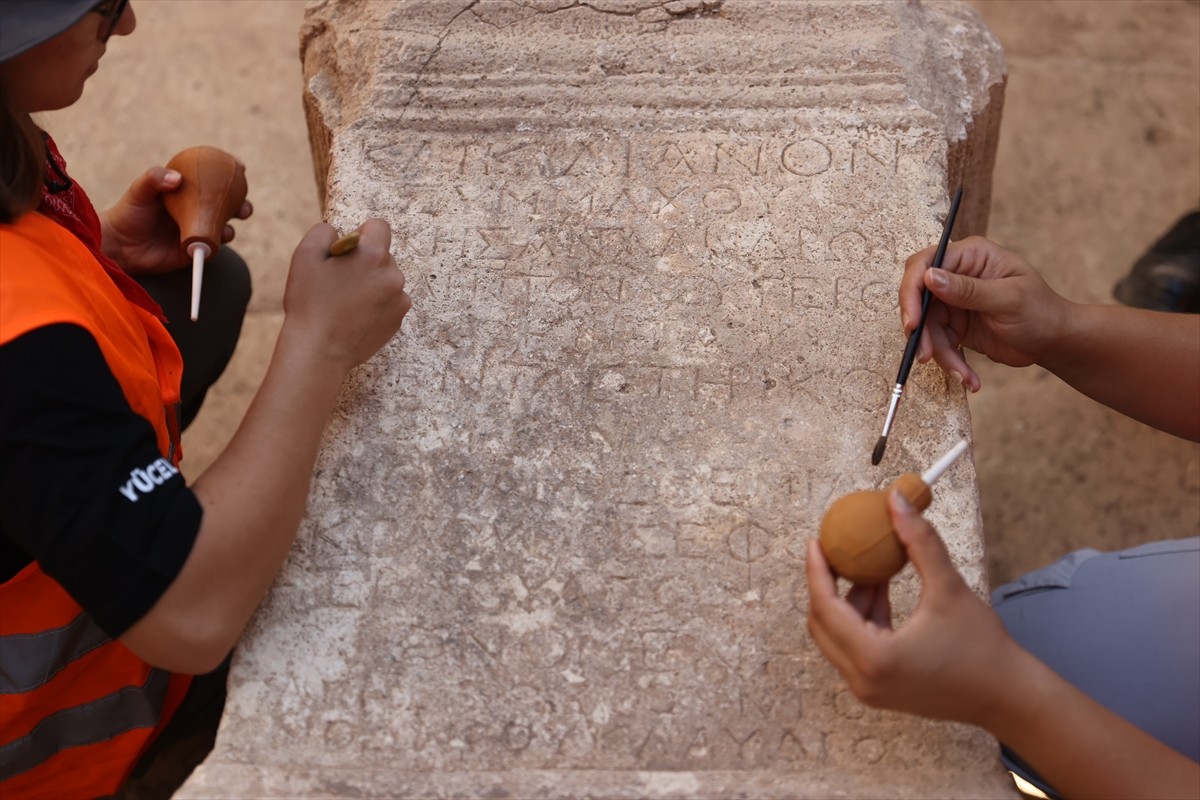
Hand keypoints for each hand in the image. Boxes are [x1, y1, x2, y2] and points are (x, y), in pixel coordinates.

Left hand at [100, 166, 252, 274]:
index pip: (213, 179)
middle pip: (226, 204)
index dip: (230, 173)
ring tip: (230, 225)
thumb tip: (178, 178)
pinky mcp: (195, 251)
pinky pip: (213, 247)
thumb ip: (154, 179)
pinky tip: (217, 238)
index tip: (240, 168)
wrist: (119, 246)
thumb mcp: (139, 191)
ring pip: (224, 226)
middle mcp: (195, 210)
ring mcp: (196, 230)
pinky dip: (219, 242)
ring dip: (233, 225)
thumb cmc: (128, 213)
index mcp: (186, 192)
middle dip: (242, 203)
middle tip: (243, 206)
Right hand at [281, 220, 411, 371]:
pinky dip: (376, 304)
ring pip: (386, 279)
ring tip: (346, 301)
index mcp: (373, 255)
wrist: (319, 350)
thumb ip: (325, 232)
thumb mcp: (306, 254)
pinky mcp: (398, 320)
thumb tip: (339, 233)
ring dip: (371, 283)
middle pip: (382, 255)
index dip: (361, 233)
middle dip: (364, 262)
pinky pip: (389, 302)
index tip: (348, 250)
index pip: (379, 226)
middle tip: (340, 281)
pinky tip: (355, 315)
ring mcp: (399, 299)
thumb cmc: (309, 302)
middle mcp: (393, 274)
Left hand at [806, 491, 1017, 725]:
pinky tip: (881, 591)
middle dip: (827, 584)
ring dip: (847, 601)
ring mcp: (869, 690)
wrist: (1009, 696)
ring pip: (837, 636)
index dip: (816, 570)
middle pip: (823, 623)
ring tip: (872, 568)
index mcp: (874, 658)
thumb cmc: (983, 646)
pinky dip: (861, 619)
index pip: (825, 606)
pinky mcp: (879, 691)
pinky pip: (854, 648)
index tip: (816, 540)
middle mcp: (863, 680)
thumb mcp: (948, 586)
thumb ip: (918, 540)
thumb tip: (895, 499)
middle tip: (836, 551)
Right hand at [900, 236, 1072, 391]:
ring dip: (940, 354)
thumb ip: (968, 289)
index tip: (913, 322)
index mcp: (971, 256)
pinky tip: (968, 378)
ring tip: (963, 376)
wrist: (1054, 341)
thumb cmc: (1041, 312)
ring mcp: (954, 301)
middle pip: (919, 298)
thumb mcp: (1008, 299)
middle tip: (926, 356)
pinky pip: (938, 343)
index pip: (924, 265)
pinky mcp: (954, 325)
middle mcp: (957, 275)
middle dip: (922, 331)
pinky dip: (950, 362)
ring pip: (927, 327)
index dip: (912, 291)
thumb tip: (929, 277)